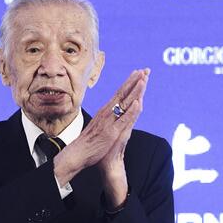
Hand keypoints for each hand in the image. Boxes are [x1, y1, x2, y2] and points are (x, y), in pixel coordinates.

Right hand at [53, 69, 148, 187]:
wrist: (78, 152)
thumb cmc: (88, 140)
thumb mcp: (99, 124)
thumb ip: (106, 117)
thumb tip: (112, 110)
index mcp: (105, 110)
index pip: (119, 93)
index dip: (129, 83)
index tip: (137, 73)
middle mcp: (107, 112)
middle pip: (123, 93)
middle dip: (134, 81)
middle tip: (144, 70)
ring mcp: (110, 121)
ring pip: (124, 103)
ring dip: (134, 91)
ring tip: (143, 80)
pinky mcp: (112, 132)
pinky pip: (123, 120)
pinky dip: (131, 111)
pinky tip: (137, 102)